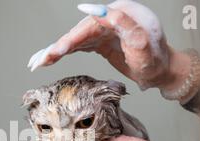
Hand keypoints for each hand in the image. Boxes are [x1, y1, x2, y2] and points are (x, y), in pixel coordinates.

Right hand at [27, 1, 191, 91]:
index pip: (89, 27)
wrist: (162, 71)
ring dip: (55, 52)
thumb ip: (125, 25)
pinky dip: (63, 53)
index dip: (70, 40)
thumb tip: (102, 10)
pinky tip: (50, 59)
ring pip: (74, 40)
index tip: (54, 50)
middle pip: (77, 33)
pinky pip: (78, 46)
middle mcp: (109, 20)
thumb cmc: (156, 61)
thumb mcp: (145, 44)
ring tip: (37, 63)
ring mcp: (103, 31)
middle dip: (56, 49)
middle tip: (38, 62)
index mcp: (120, 15)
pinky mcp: (100, 42)